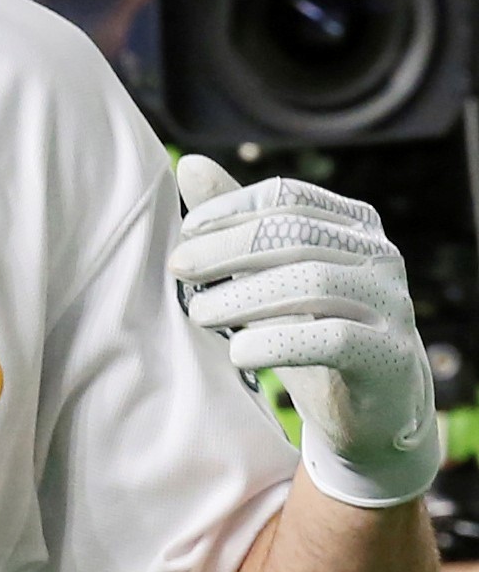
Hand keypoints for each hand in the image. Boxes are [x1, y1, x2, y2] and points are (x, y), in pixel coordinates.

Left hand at [174, 154, 439, 508]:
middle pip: (294, 235)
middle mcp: (381, 256)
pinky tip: (238, 352)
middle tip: (179, 270)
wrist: (369, 407)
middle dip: (227, 249)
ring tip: (199, 313)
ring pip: (312, 282)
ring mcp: (393, 304)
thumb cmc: (312, 328)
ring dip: (243, 296)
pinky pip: (333, 339)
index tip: (185, 233)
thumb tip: (189, 163)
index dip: (230, 209)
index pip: (287, 197)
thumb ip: (237, 223)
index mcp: (354, 225)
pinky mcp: (390, 356)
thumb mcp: (269, 273)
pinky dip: (276, 342)